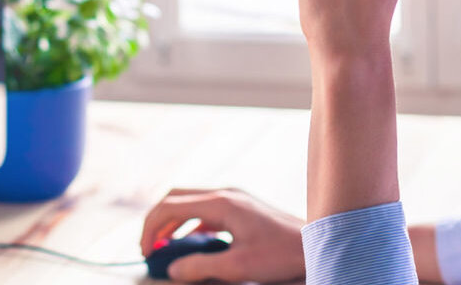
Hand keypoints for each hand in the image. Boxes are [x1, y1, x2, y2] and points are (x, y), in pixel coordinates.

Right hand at [140, 187, 304, 282]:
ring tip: (164, 248)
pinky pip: (206, 210)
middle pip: (177, 197)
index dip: (151, 227)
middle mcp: (225, 193)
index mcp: (221, 203)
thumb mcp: (238, 266)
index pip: (171, 205)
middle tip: (148, 247)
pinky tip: (192, 245)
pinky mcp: (240, 207)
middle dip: (157, 220)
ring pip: (190, 202)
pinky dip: (191, 225)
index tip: (145, 250)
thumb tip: (172, 268)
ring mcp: (233, 198)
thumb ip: (201, 266)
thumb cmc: (281, 254)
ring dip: (173, 223)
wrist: (315, 244)